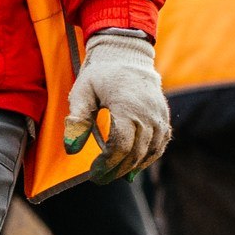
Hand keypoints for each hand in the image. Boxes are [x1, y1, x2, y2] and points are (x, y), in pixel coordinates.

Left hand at [64, 30, 170, 181]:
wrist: (127, 56)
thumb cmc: (100, 75)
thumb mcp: (82, 92)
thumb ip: (77, 120)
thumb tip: (71, 149)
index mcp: (126, 106)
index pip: (121, 146)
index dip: (107, 163)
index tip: (94, 172)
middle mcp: (147, 113)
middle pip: (135, 153)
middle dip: (117, 169)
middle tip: (100, 178)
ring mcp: (159, 116)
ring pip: (150, 152)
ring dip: (132, 167)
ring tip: (114, 173)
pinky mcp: (164, 117)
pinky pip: (160, 144)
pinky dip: (148, 158)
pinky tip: (133, 166)